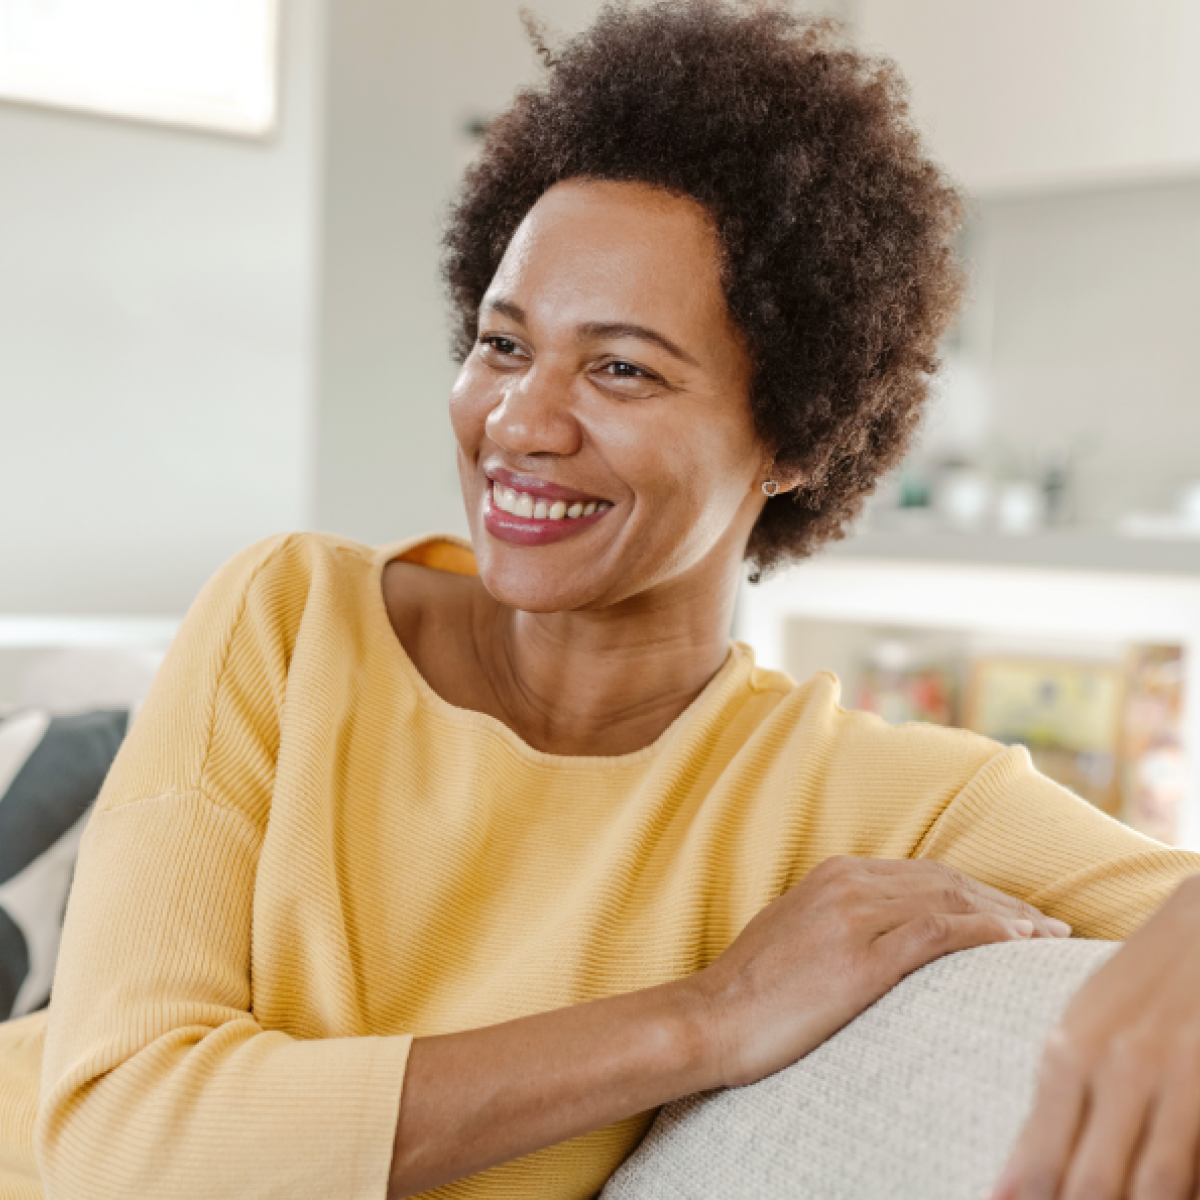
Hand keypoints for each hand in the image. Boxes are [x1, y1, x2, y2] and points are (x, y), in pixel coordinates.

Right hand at [688, 855, 1070, 1088]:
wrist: (711, 1016)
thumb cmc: (752, 989)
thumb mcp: (799, 933)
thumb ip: (843, 920)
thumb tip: (886, 935)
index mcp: (835, 874)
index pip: (927, 874)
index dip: (980, 893)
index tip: (1018, 916)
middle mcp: (849, 883)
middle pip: (949, 882)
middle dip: (1006, 903)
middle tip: (1050, 928)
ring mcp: (855, 916)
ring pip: (952, 902)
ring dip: (1009, 919)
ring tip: (1048, 939)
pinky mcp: (860, 957)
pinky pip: (938, 934)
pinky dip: (984, 935)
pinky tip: (1015, 946)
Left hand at [994, 875, 1199, 1199]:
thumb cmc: (1135, 984)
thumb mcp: (1082, 1028)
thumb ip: (1057, 1101)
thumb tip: (1018, 1180)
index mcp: (1067, 1050)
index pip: (1041, 1158)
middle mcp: (1117, 1069)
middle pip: (1091, 1185)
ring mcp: (1176, 1081)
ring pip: (1152, 1190)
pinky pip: (1196, 1169)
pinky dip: (1182, 1194)